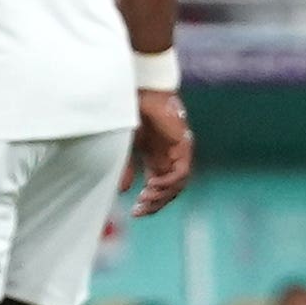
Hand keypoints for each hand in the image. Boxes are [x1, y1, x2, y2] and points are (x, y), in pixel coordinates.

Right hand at [123, 89, 193, 216]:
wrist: (141, 92)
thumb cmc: (132, 114)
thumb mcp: (125, 147)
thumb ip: (125, 168)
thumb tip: (122, 191)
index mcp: (157, 158)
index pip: (159, 188)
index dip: (149, 203)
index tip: (134, 212)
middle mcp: (169, 157)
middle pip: (169, 190)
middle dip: (155, 203)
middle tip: (139, 211)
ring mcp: (178, 152)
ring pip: (178, 185)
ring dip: (162, 195)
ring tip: (145, 198)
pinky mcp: (183, 145)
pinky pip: (181, 172)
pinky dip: (168, 182)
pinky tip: (152, 185)